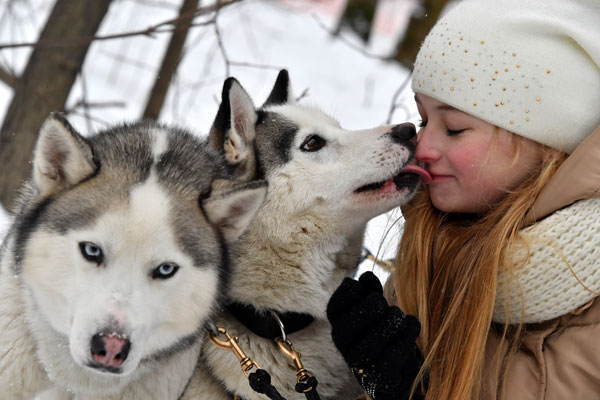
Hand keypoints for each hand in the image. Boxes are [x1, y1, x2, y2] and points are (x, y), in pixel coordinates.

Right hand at [327, 272, 422, 399]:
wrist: (395, 369)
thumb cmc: (382, 328)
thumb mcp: (374, 306)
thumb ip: (369, 290)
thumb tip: (366, 276)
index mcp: (336, 319)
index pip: (341, 297)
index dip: (360, 290)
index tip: (372, 293)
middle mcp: (341, 341)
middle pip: (360, 314)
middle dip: (379, 305)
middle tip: (387, 307)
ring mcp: (357, 361)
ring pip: (380, 333)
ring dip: (395, 320)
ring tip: (399, 318)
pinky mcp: (377, 378)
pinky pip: (394, 353)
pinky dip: (408, 334)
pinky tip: (412, 325)